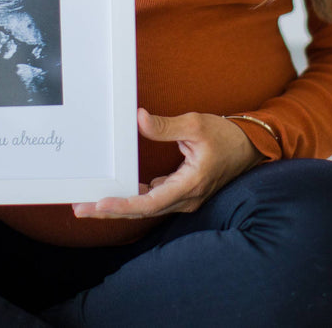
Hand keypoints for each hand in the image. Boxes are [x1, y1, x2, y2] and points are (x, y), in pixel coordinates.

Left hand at [71, 108, 262, 219]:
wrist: (250, 146)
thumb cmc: (226, 136)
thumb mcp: (195, 124)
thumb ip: (165, 126)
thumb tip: (138, 120)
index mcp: (190, 184)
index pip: (151, 202)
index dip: (124, 205)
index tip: (100, 205)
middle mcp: (186, 198)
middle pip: (143, 210)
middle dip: (111, 210)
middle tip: (80, 208)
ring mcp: (185, 198)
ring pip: (147, 207)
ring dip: (120, 206)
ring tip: (91, 203)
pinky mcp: (183, 193)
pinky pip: (155, 200)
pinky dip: (135, 198)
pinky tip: (117, 192)